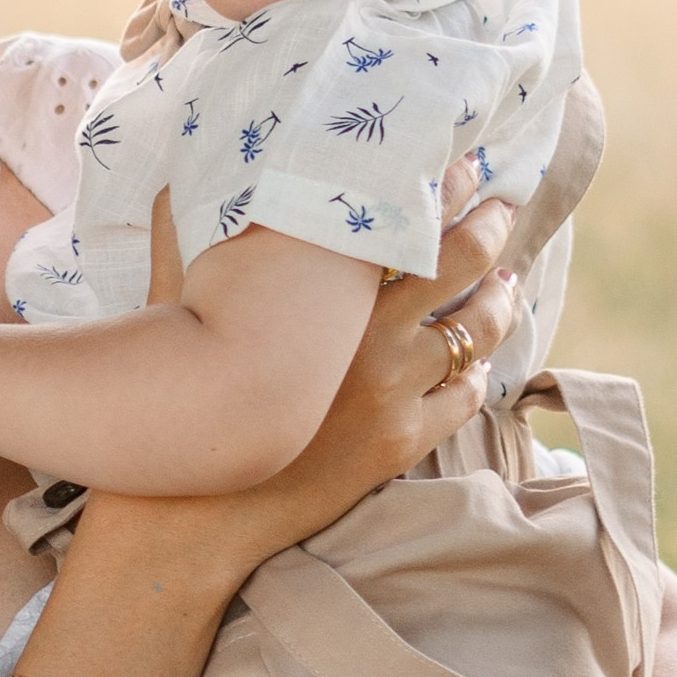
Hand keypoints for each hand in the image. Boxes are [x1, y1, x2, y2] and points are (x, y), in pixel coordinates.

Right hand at [85, 184, 518, 589]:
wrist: (191, 510)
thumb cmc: (175, 399)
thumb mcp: (173, 307)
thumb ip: (183, 240)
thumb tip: (176, 186)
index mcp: (322, 296)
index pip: (403, 220)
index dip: (442, 187)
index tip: (462, 167)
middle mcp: (367, 337)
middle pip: (460, 264)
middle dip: (488, 227)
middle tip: (498, 207)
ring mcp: (391, 393)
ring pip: (475, 334)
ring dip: (497, 302)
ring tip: (503, 283)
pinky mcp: (399, 444)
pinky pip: (463, 397)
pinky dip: (474, 373)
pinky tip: (472, 362)